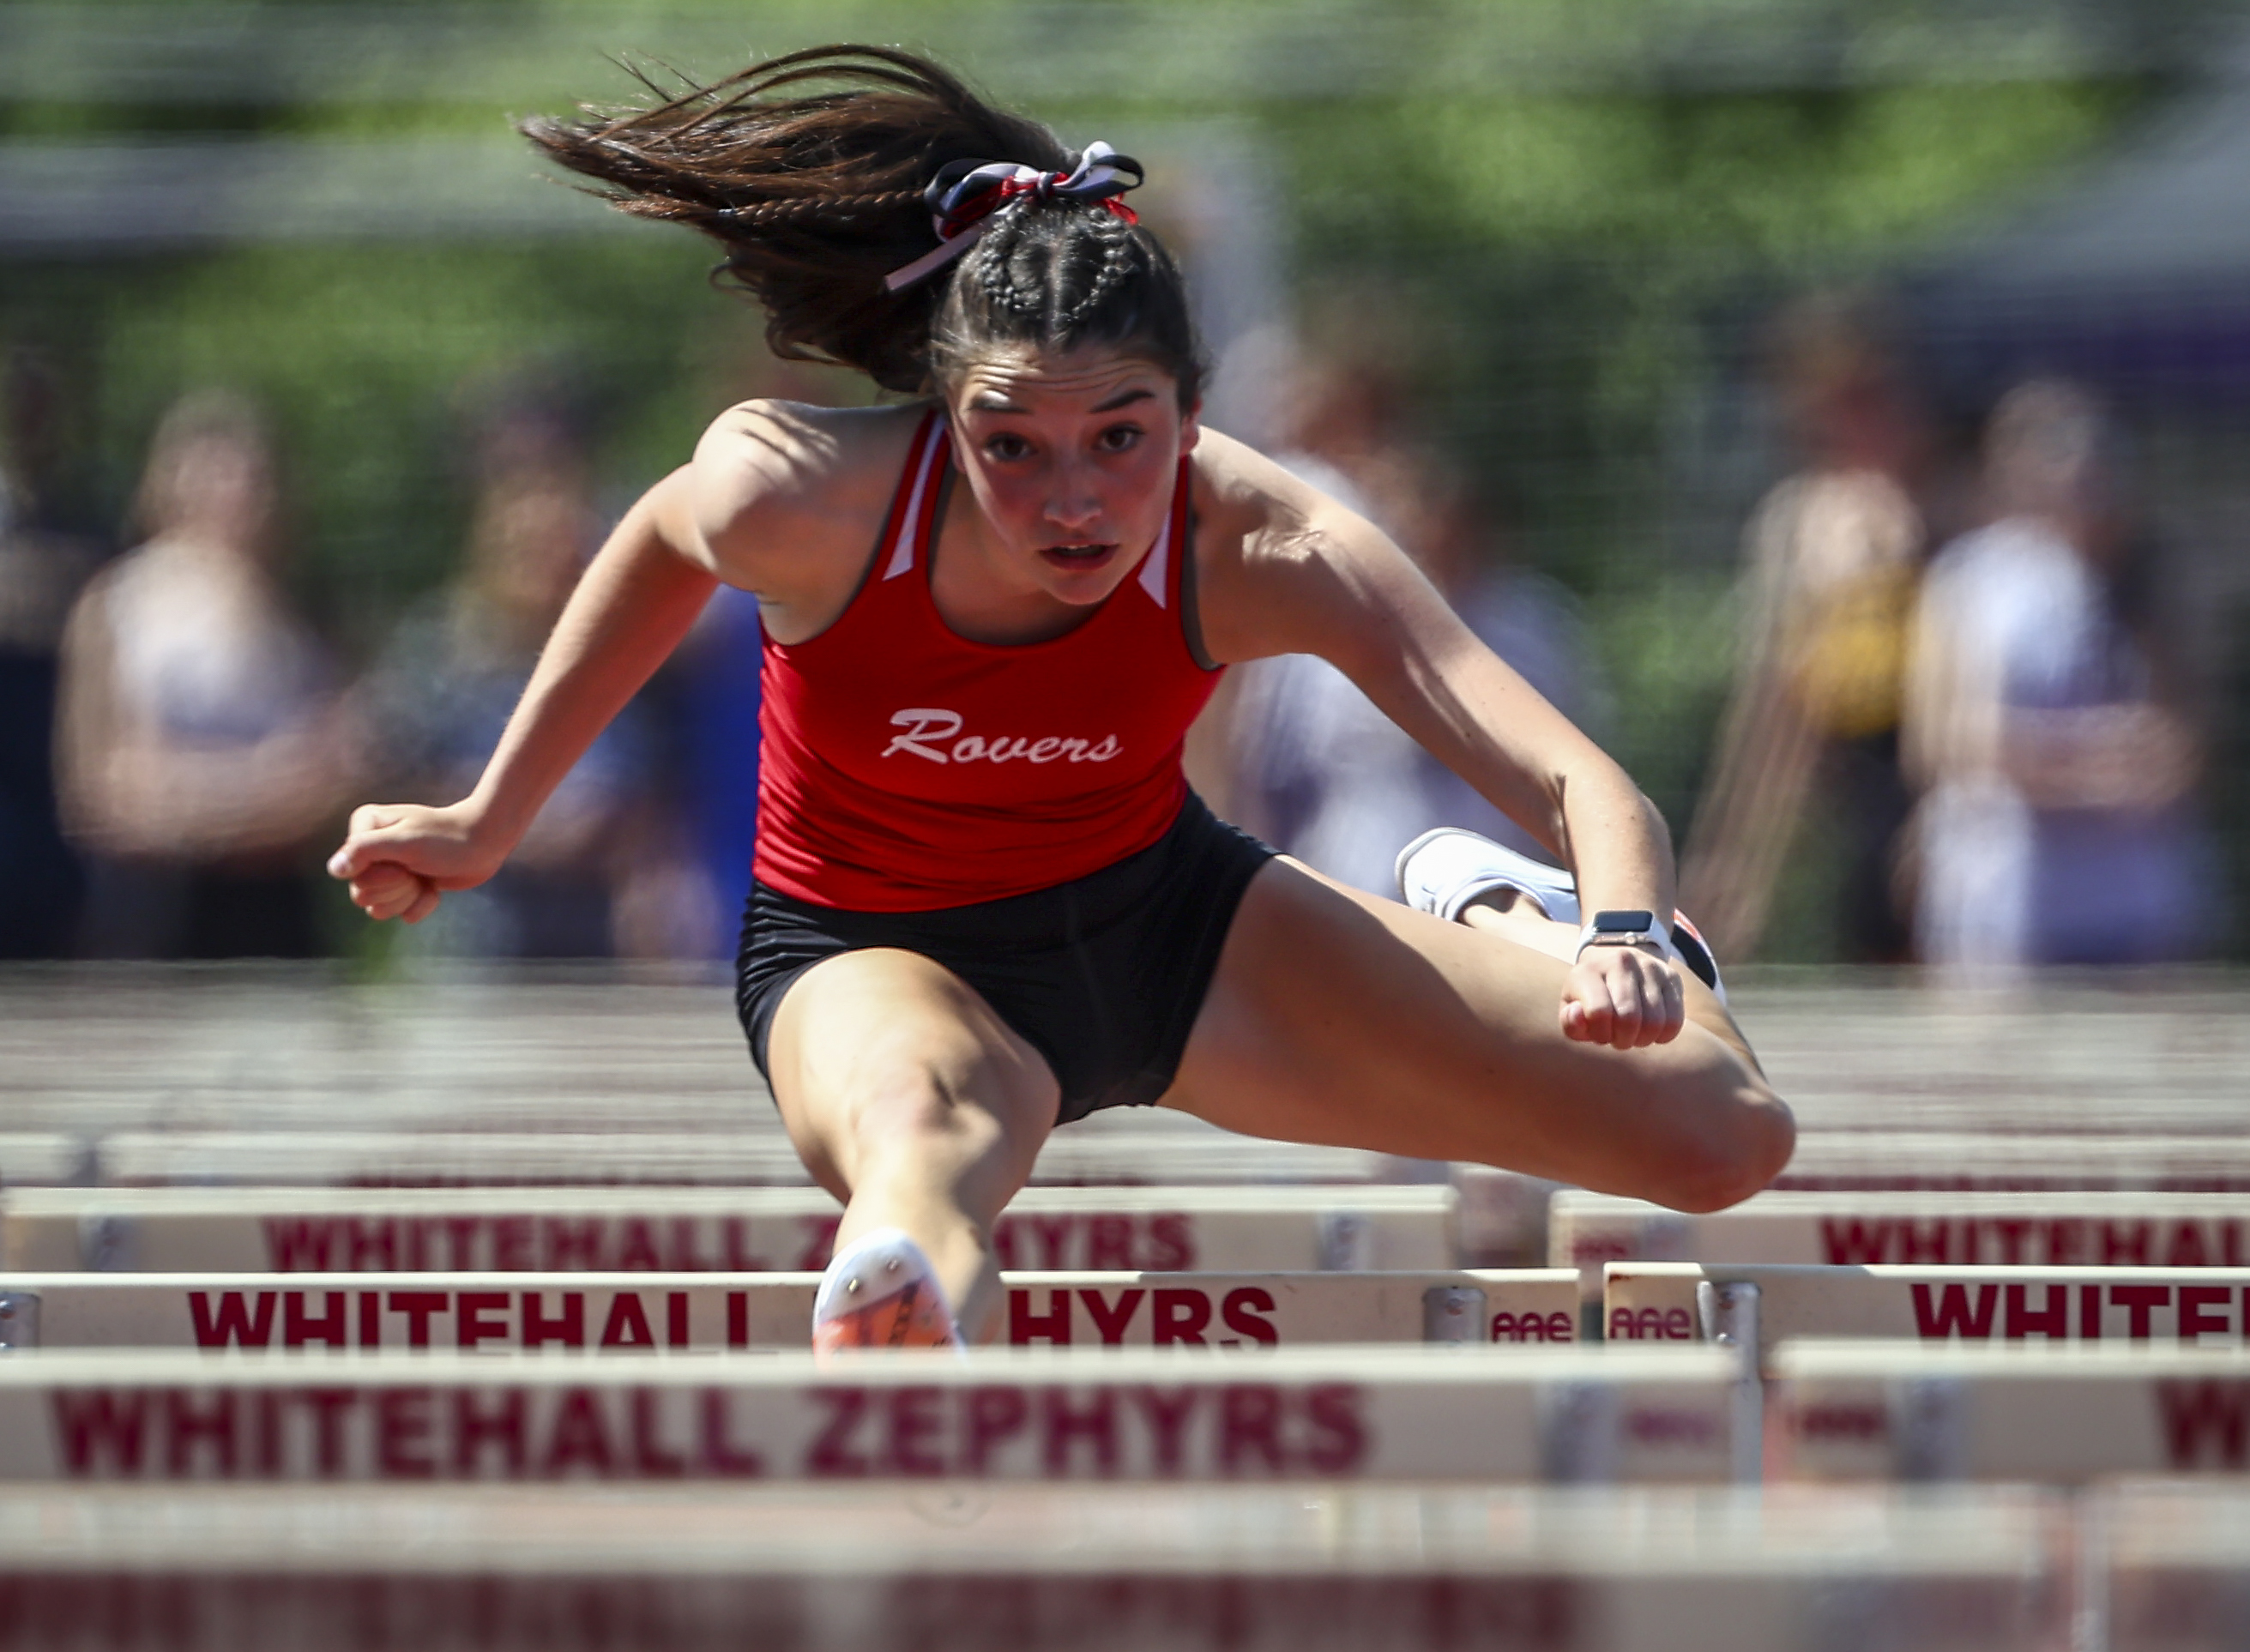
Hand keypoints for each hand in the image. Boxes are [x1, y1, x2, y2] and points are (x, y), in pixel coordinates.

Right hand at [327, 801, 506, 924]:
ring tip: (425, 878)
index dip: (380, 875)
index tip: (404, 861)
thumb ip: (365, 850)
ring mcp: (387, 870)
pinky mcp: (406, 888)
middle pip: (361, 894)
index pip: (350, 873)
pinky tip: (434, 888)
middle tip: (416, 870)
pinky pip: (401, 914)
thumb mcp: (405, 840)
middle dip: (396, 889)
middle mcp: (369, 849)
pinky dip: (422, 905)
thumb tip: (335, 869)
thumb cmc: (447, 837)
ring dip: (408, 898)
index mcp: (364, 827)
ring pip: (378, 909)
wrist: (485, 843)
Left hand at [1562, 941, 1684, 1049]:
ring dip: (1643, 1039)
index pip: (1598, 1012)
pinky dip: (1662, 1036)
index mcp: (1588, 971)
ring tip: (1632, 1034)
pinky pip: (1675, 1020)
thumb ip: (1570, 1021)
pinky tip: (1650, 1030)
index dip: (1600, 1034)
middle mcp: (1621, 962)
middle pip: (1629, 1019)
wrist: (1612, 963)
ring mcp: (1649, 966)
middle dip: (1623, 1040)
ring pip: (1655, 1022)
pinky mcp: (1671, 976)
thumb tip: (1580, 1016)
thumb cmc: (1588, 996)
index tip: (1599, 1034)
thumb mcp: (1571, 1009)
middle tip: (1617, 1038)